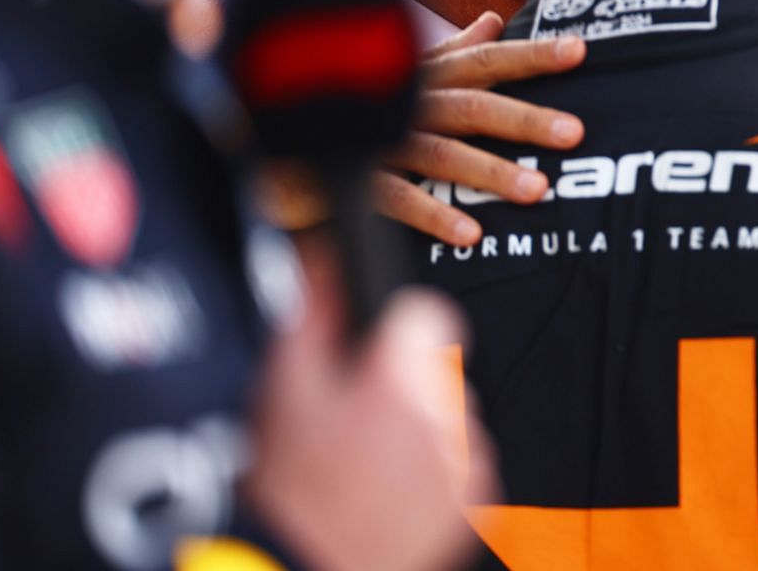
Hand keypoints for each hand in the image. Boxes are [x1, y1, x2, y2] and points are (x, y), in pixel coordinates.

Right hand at [245, 243, 495, 570]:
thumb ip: (311, 315)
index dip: (392, 330)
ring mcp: (466, 459)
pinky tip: (387, 490)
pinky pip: (461, 460)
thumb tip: (326, 259)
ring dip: (416, 428)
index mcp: (403, 379)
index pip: (428, 313)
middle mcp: (447, 414)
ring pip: (449, 413)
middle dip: (399, 383)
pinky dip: (432, 470)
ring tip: (365, 465)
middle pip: (435, 367)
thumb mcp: (281, 394)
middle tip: (351, 422)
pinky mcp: (477, 500)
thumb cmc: (290, 495)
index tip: (368, 357)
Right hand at [375, 13, 587, 246]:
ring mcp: (382, 141)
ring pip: (443, 154)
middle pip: (474, 106)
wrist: (282, 134)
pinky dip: (433, 215)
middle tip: (575, 132)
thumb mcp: (405, 71)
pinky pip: (397, 198)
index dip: (532, 54)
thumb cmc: (359, 102)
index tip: (580, 50)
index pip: (487, 59)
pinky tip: (471, 233)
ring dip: (492, 172)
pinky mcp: (354, 179)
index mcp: (428, 75)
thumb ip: (454, 51)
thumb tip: (494, 22)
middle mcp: (411, 102)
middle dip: (526, 118)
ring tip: (539, 190)